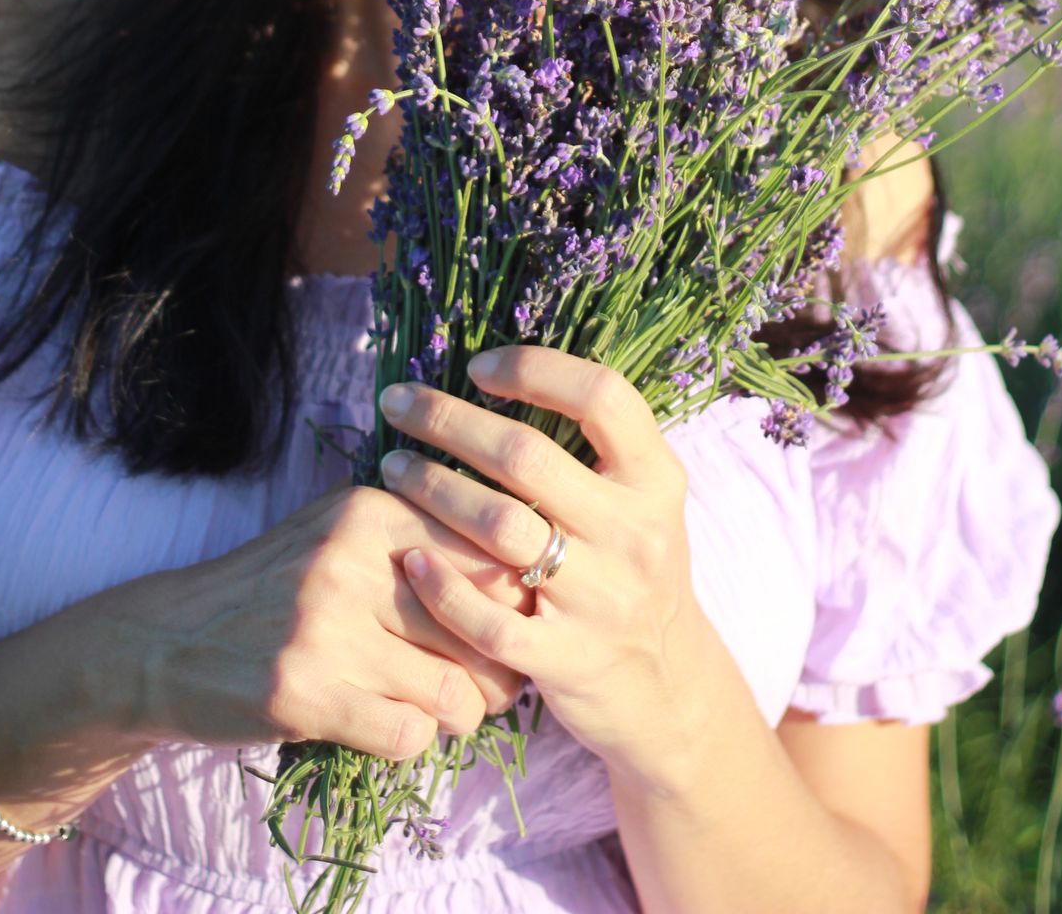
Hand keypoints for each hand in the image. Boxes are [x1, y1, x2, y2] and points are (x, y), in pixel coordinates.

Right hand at [100, 486, 528, 762]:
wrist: (164, 642)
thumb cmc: (274, 590)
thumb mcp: (342, 536)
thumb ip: (421, 542)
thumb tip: (524, 582)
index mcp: (371, 510)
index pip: (491, 552)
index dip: (515, 600)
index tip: (509, 625)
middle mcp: (352, 559)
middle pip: (484, 624)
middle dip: (500, 666)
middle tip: (489, 682)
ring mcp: (326, 628)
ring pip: (456, 688)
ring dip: (459, 712)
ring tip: (439, 707)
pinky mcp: (304, 694)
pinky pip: (409, 734)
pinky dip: (411, 740)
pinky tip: (385, 724)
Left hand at [378, 347, 711, 786]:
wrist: (669, 692)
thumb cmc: (633, 573)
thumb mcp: (641, 503)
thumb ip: (594, 447)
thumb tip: (503, 374)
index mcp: (656, 481)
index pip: (601, 396)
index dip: (535, 369)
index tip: (476, 368)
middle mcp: (635, 534)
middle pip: (527, 456)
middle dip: (449, 420)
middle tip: (397, 404)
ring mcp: (602, 600)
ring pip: (501, 528)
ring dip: (433, 489)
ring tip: (392, 467)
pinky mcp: (568, 660)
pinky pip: (490, 619)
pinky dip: (443, 587)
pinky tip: (410, 559)